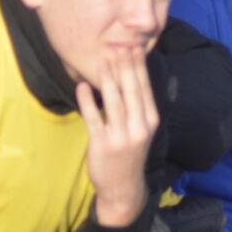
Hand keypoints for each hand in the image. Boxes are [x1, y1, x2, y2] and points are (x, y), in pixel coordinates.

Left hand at [78, 53, 159, 227]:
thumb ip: (136, 107)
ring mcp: (121, 136)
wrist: (123, 187)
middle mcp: (138, 127)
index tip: (134, 47)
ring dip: (108, 78)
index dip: (139, 66)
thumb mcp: (140, 130)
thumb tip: (129, 77)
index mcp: (149, 121)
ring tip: (103, 59)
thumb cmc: (130, 154)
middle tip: (119, 45)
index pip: (144, 88)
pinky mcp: (102, 144)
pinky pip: (94, 118)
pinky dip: (87, 101)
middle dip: (125, 66)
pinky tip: (82, 86)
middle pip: (131, 90)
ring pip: (114, 101)